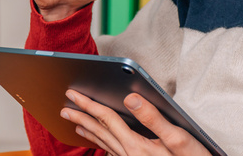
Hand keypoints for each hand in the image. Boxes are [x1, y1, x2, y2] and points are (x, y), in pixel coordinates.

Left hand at [61, 90, 210, 155]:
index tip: (72, 93)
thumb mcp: (177, 138)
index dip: (89, 104)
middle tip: (64, 107)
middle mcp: (129, 155)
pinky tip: (100, 141)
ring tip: (75, 122)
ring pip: (103, 143)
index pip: (106, 119)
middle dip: (81, 116)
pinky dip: (101, 143)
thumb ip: (152, 118)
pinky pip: (111, 151)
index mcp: (135, 145)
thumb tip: (130, 99)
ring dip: (88, 130)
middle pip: (100, 131)